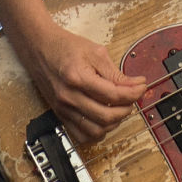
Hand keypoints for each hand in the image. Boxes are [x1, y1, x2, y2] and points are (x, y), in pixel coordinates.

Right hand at [17, 21, 147, 144]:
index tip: (142, 86)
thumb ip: (115, 72)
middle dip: (127, 108)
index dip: (133, 93)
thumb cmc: (65, 46)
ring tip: (119, 108)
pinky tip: (104, 119)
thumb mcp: (94, 51)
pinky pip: (82, 135)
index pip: (113, 95)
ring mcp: (63, 108)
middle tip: (133, 97)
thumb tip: (135, 85)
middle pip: (107, 116)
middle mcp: (69, 97)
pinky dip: (97, 132)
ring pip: (96, 130)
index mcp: (78, 77)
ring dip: (114, 122)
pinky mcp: (60, 114)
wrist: (39, 47)